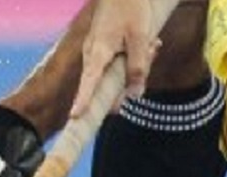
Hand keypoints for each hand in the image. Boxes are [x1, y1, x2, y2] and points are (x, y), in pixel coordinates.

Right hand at [71, 0, 156, 117]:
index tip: (74, 116)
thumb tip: (135, 95)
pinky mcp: (104, 53)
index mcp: (98, 52)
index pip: (88, 82)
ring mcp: (96, 56)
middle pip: (107, 86)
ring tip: (152, 43)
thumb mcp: (140, 37)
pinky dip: (134, 61)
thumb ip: (138, 67)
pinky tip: (148, 43)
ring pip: (116, 76)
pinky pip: (118, 67)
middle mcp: (92, 57)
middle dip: (131, 81)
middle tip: (152, 50)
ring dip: (137, 68)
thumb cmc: (130, 8)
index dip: (82, 100)